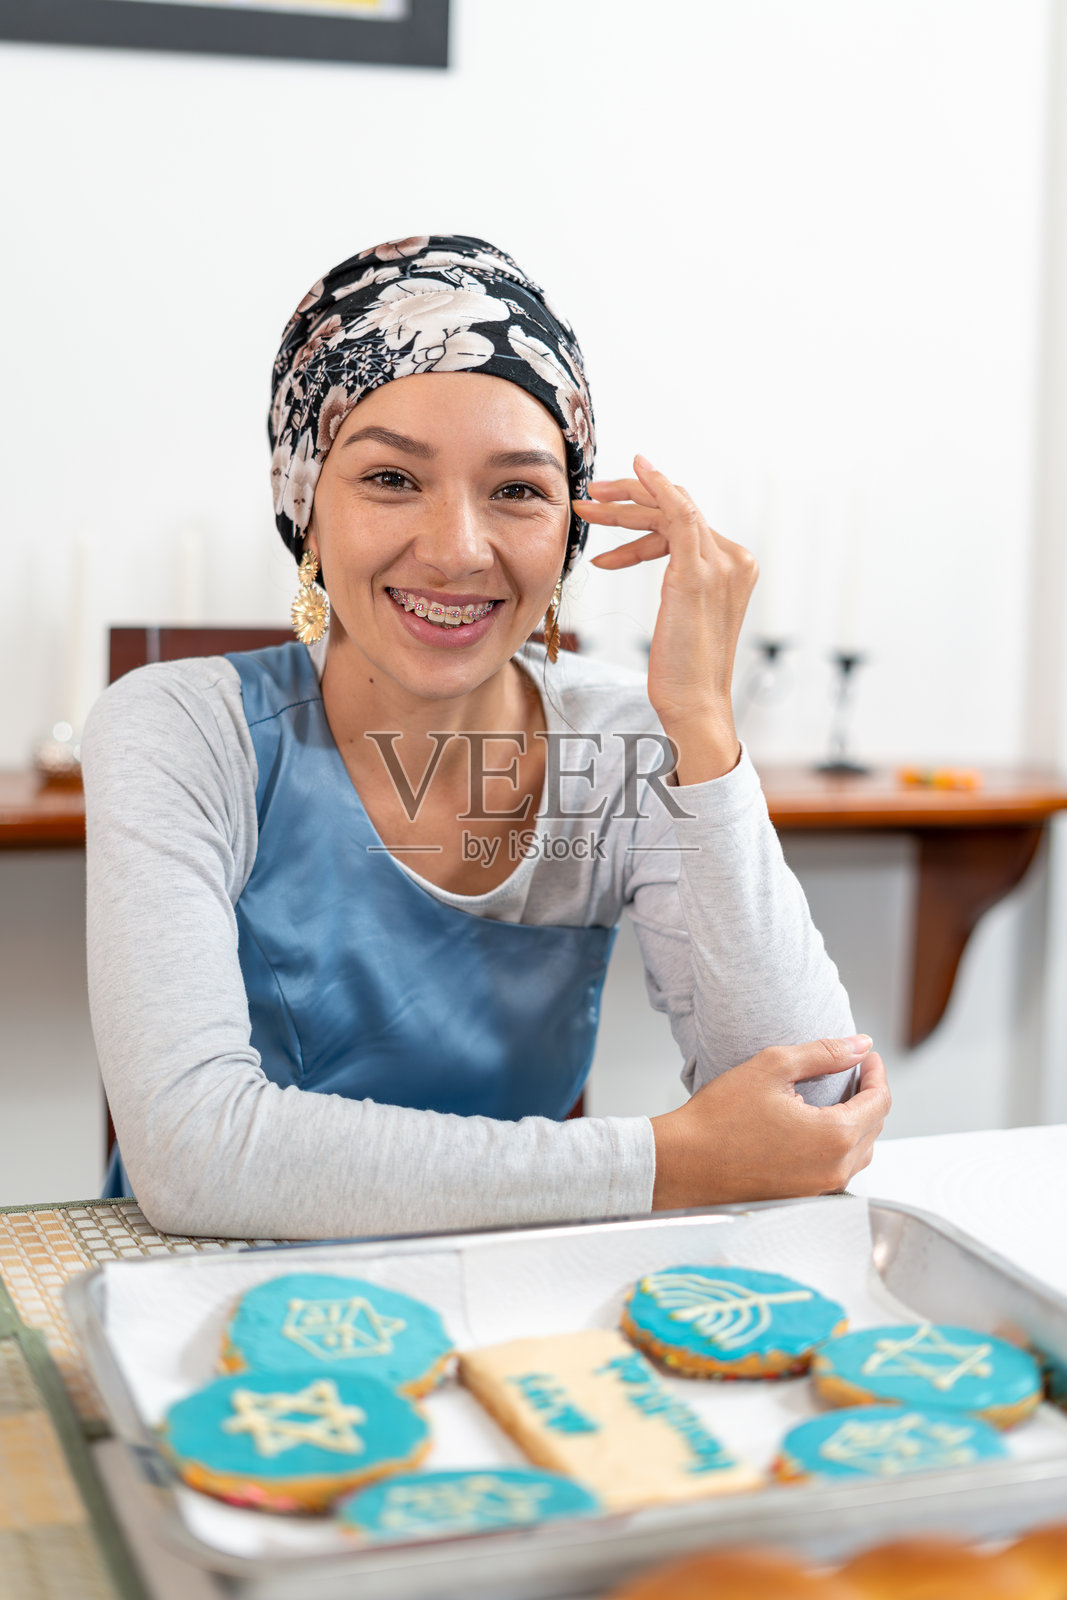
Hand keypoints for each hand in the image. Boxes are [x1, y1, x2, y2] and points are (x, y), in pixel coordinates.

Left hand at [576, 456, 756, 782]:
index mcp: (735, 569)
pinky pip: (678, 513)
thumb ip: (680, 582)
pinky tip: (628, 479)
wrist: (694, 703)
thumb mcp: (681, 615)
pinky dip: (656, 488)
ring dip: (623, 503)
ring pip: (671, 509)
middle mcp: (735, 560)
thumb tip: (647, 555)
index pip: (688, 524)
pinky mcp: (699, 573)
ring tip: (585, 507)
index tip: (610, 510)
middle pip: (680, 509)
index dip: (646, 513)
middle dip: (630, 498)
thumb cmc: (682, 670)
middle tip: (590, 495)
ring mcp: (721, 564)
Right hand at [650, 1036, 889, 1209]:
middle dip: (869, 1095)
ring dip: (856, 1121)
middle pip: (874, 1127)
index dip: (877, 1073)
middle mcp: (835, 1170)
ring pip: (860, 1151)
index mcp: (835, 1137)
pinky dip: (839, 1144)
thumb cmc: (719, 1117)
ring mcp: (820, 1189)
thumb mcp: (773, 1068)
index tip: (867, 1057)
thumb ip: (824, 1053)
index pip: (880, 1101)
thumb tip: (860, 1045)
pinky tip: (816, 1125)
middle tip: (852, 1069)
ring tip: (836, 1095)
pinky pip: (838, 1168)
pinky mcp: (804, 1198)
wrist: (683, 1163)